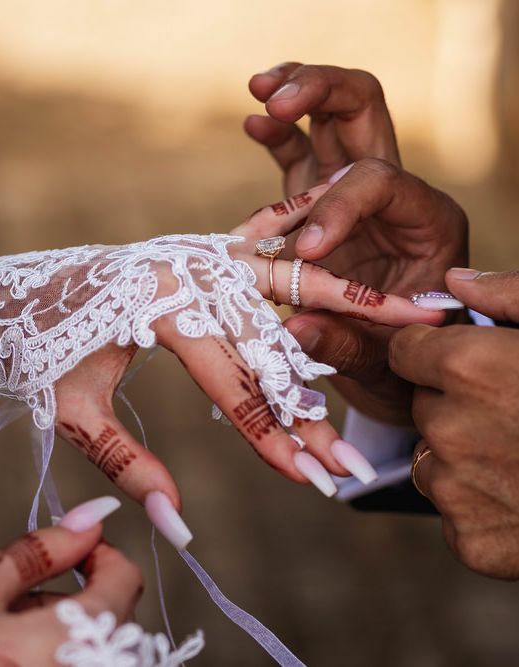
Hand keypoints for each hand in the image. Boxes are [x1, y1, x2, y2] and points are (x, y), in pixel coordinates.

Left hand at [56, 215, 439, 524]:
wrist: (13, 298)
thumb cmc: (37, 353)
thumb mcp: (71, 410)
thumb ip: (125, 460)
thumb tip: (174, 519)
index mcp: (155, 302)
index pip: (231, 380)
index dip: (269, 435)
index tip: (306, 479)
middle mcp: (187, 268)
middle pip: (269, 345)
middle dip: (311, 410)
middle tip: (350, 461)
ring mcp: (198, 253)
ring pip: (286, 294)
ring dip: (343, 323)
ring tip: (410, 322)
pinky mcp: (201, 253)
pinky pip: (270, 261)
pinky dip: (314, 273)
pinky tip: (356, 274)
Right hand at [241, 64, 467, 424]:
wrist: (395, 366)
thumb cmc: (399, 361)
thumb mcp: (381, 362)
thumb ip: (345, 345)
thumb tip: (297, 329)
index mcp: (426, 223)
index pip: (380, 180)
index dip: (338, 208)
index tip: (306, 252)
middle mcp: (390, 196)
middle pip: (362, 111)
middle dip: (320, 94)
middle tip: (279, 101)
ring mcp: (351, 194)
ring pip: (328, 118)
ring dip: (295, 95)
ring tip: (260, 91)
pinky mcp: (319, 205)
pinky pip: (299, 154)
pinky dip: (277, 136)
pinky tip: (252, 121)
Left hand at [390, 269, 518, 578]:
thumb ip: (511, 296)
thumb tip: (456, 281)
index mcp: (467, 367)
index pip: (406, 350)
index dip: (435, 354)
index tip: (466, 363)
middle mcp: (448, 427)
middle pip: (424, 405)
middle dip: (456, 405)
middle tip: (517, 415)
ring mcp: (455, 488)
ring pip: (433, 459)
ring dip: (464, 458)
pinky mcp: (469, 540)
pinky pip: (453, 511)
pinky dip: (482, 508)